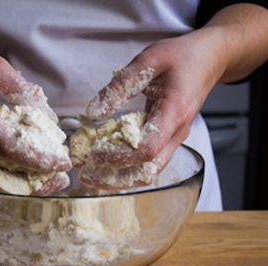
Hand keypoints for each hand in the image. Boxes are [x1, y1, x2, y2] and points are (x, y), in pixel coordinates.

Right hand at [0, 26, 71, 193]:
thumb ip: (20, 90)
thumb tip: (47, 117)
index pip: (9, 149)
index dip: (38, 161)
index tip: (61, 164)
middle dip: (31, 183)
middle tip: (58, 180)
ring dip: (20, 178)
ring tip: (47, 173)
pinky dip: (7, 167)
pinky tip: (26, 160)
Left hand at [82, 3, 267, 189]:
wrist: (208, 60)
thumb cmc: (182, 57)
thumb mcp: (149, 60)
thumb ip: (120, 85)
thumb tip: (94, 110)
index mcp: (174, 112)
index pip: (148, 148)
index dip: (119, 156)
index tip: (93, 154)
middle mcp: (177, 134)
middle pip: (148, 171)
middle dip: (114, 178)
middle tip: (84, 173)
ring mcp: (174, 141)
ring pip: (148, 174)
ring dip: (118, 180)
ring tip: (90, 175)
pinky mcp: (167, 142)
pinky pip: (148, 165)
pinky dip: (126, 171)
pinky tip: (105, 167)